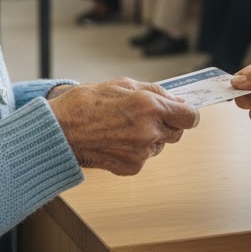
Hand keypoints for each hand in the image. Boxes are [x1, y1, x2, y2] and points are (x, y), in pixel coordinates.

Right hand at [49, 78, 199, 175]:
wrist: (61, 131)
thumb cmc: (86, 104)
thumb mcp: (122, 84)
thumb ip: (154, 92)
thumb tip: (176, 100)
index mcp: (149, 106)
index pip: (189, 117)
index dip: (189, 113)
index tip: (185, 112)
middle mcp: (149, 131)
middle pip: (177, 132)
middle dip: (168, 123)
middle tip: (147, 115)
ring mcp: (141, 152)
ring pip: (160, 144)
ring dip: (150, 136)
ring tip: (124, 126)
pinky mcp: (132, 167)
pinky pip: (144, 157)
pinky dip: (136, 149)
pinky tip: (117, 139)